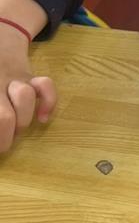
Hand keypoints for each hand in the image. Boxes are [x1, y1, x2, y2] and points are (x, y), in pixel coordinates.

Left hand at [0, 25, 56, 151]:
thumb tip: (0, 121)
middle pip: (4, 118)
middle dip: (5, 138)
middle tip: (3, 145)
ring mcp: (15, 79)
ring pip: (24, 100)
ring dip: (21, 122)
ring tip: (15, 130)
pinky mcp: (31, 77)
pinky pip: (46, 87)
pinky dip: (49, 104)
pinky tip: (43, 118)